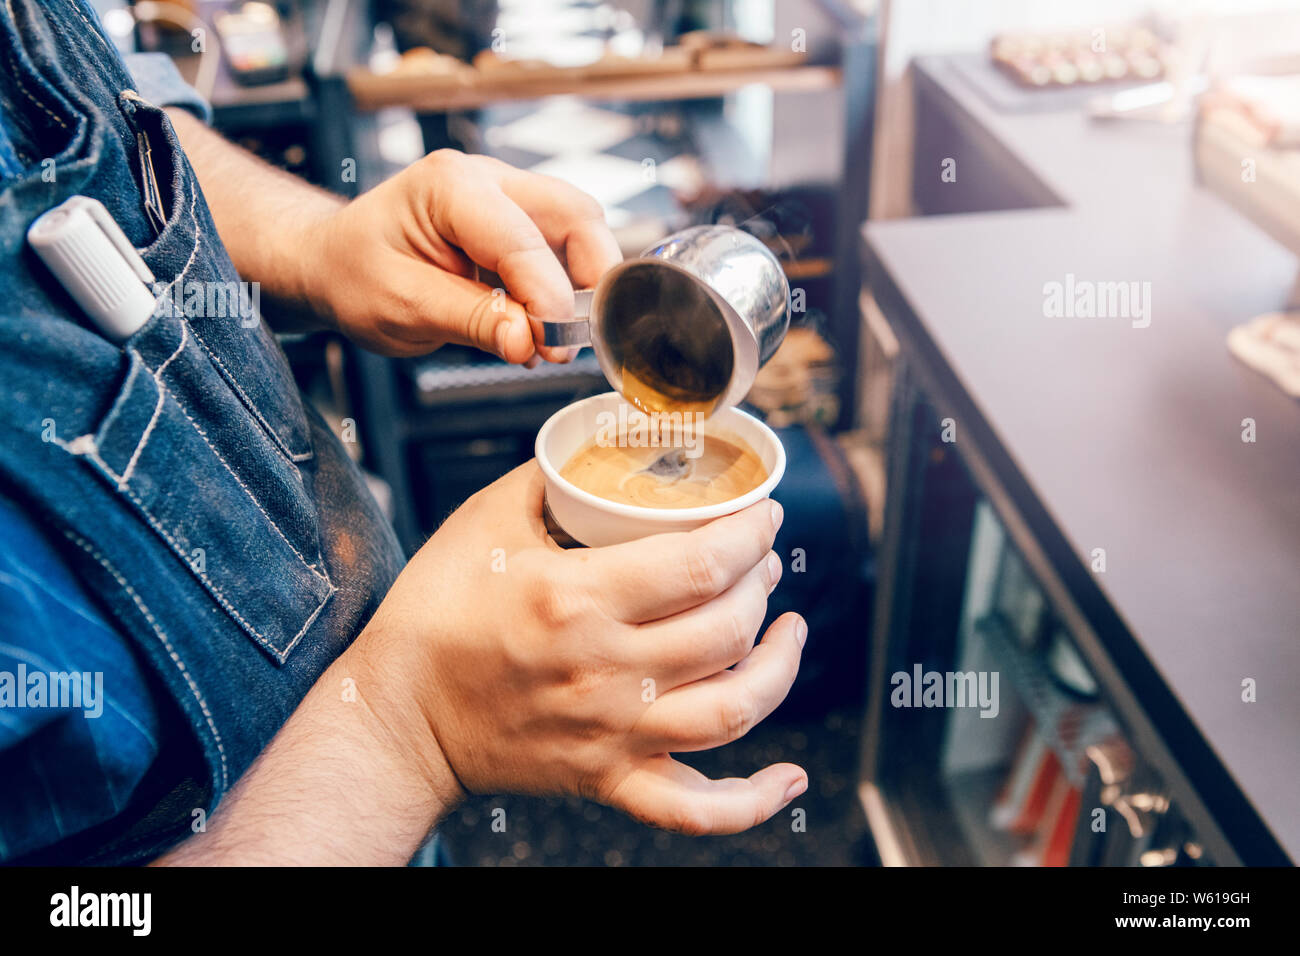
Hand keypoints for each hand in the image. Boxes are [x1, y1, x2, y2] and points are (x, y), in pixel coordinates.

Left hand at [298, 150, 621, 363]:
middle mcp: (486, 178)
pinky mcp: (515, 223)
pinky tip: (543, 330)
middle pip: (574, 215)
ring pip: (578, 228)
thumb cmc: (353, 274)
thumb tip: (527, 340)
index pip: (522, 240)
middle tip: (580, 338)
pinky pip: (560, 249)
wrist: (333, 263)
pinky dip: (564, 289)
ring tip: (559, 339)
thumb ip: (471, 321)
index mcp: (450, 185)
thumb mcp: (402, 307)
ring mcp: (505, 196)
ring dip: (581, 284)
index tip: (553, 347)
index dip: (548, 299)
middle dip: (590, 278)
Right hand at [358, 461, 808, 834]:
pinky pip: (696, 809)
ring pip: (734, 710)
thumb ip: (548, 478)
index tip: (765, 514)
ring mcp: (612, 734)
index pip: (701, 565)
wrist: (397, 717)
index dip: (751, 534)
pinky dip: (753, 803)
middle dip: (763, 583)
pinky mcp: (607, 779)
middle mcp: (605, 672)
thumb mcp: (482, 523)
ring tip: (788, 631)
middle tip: (762, 560)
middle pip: (727, 628)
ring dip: (779, 667)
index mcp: (577, 601)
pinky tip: (789, 779)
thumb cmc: (432, 617)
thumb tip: (597, 448)